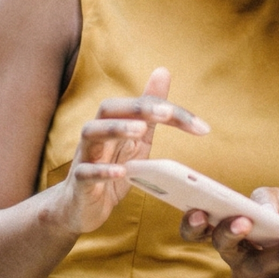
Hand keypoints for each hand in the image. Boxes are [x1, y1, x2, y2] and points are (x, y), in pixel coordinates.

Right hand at [57, 67, 208, 235]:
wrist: (81, 206)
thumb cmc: (111, 168)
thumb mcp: (137, 139)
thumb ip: (150, 110)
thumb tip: (163, 71)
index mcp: (113, 122)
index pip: (137, 106)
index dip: (168, 110)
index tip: (199, 126)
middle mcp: (97, 134)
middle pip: (108, 109)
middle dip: (136, 107)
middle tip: (166, 113)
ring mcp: (85, 157)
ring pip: (91, 133)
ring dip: (116, 129)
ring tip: (141, 130)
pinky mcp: (80, 183)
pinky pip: (86, 172)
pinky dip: (102, 170)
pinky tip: (121, 172)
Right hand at [181, 186, 278, 277]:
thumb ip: (267, 198)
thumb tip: (262, 211)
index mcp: (226, 230)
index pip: (196, 230)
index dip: (192, 223)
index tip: (198, 211)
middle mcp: (233, 256)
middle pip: (224, 246)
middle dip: (231, 233)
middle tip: (245, 221)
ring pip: (260, 266)